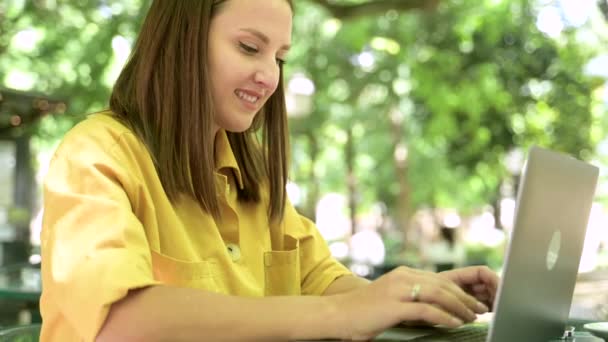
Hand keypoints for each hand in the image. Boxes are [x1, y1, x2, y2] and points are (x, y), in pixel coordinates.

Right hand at [328, 266, 489, 340]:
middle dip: (465, 298)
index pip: (440, 279)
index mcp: (403, 274)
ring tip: (472, 317)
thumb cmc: (364, 311)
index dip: (460, 290)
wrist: (338, 314)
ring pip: (438, 294)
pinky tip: (454, 323)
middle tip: (480, 309)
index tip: (473, 302)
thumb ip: (412, 297)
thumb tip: (437, 308)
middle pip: (443, 284)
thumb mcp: (392, 298)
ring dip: (459, 306)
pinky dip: (444, 316)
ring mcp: (397, 290)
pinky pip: (426, 310)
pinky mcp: (393, 306)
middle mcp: (402, 277)